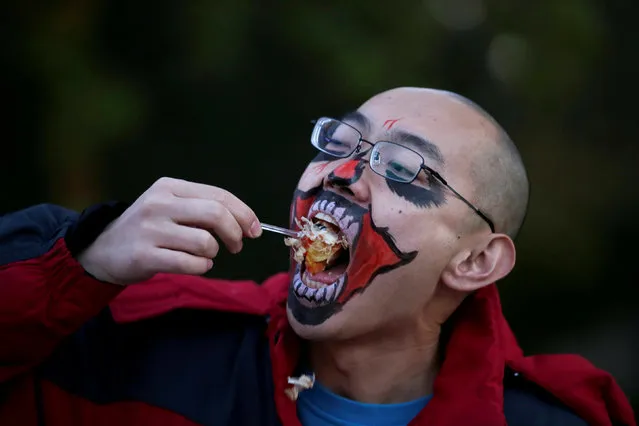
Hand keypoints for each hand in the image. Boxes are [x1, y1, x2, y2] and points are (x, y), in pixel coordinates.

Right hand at [77, 177, 261, 284]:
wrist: (103, 250)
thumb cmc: (149, 229)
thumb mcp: (170, 207)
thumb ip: (203, 208)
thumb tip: (247, 223)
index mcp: (170, 187)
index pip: (219, 195)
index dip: (244, 213)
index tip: (255, 230)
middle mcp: (159, 204)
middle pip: (216, 214)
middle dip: (235, 233)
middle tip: (236, 246)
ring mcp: (150, 229)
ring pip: (205, 242)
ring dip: (213, 253)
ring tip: (205, 256)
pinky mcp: (144, 255)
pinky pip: (190, 263)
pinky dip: (201, 268)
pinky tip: (196, 265)